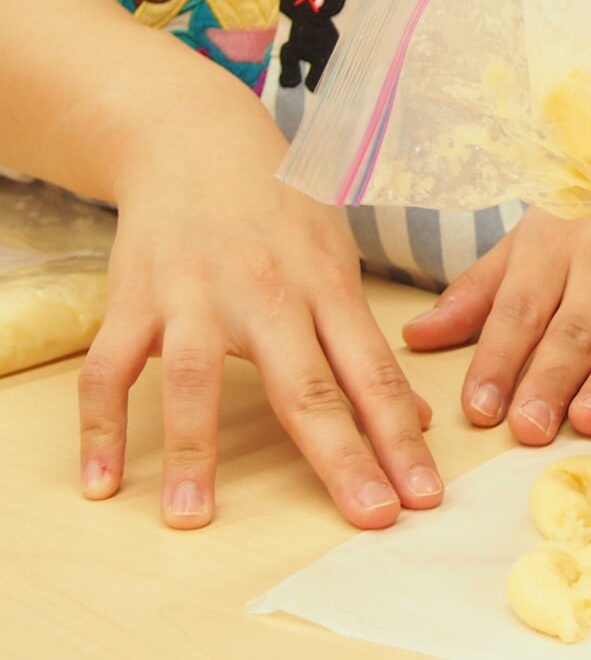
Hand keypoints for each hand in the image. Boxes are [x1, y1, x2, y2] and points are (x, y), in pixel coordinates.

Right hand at [82, 151, 441, 529]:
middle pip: (306, 386)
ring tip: (193, 519)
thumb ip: (366, 343)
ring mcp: (194, 296)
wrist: (196, 140)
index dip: (400, 437)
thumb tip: (411, 417)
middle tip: (369, 517)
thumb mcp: (338, 261)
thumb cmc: (279, 211)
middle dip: (342, 457)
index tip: (423, 495)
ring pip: (193, 379)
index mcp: (326, 287)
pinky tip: (104, 484)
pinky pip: (110, 370)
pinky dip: (99, 427)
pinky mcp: (133, 298)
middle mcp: (265, 293)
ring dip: (193, 452)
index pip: (373, 374)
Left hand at [402, 207, 590, 442]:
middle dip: (550, 379)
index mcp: (548, 246)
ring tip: (588, 422)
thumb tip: (415, 336)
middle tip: (530, 428)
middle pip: (571, 328)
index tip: (479, 408)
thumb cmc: (577, 224)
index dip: (498, 359)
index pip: (517, 309)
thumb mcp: (521, 247)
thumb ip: (473, 295)